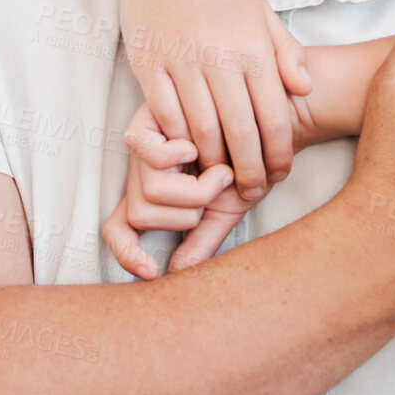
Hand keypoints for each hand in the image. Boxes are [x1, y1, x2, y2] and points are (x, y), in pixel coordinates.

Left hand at [102, 100, 241, 278]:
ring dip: (196, 190)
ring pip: (150, 191)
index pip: (119, 229)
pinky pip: (153, 155)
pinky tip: (200, 147)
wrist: (274, 124)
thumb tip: (178, 278)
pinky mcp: (151, 116)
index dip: (127, 254)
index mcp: (154, 194)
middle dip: (187, 213)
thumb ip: (201, 242)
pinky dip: (180, 157)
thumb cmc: (251, 164)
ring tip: (222, 168)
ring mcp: (144, 144)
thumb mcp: (226, 209)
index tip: (153, 271)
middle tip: (217, 191)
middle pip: (141, 213)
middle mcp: (142, 171)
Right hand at [120, 0, 310, 202]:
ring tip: (223, 182)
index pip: (274, 115)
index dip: (280, 153)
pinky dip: (177, 141)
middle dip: (251, 171)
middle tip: (254, 193)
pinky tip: (187, 154)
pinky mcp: (149, 63)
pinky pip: (165, 115)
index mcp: (253, 47)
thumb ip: (285, 52)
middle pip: (240, 132)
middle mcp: (220, 57)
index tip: (281, 174)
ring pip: (202, 130)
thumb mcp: (262, 12)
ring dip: (214, 163)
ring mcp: (182, 61)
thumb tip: (306, 88)